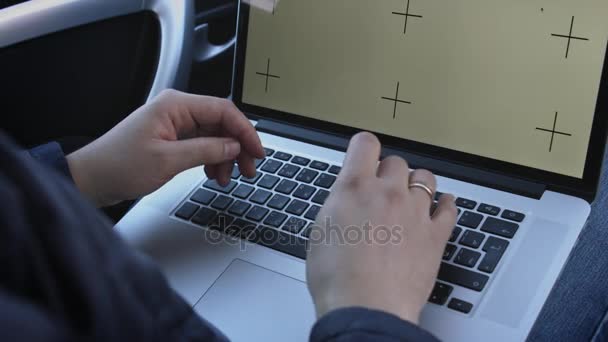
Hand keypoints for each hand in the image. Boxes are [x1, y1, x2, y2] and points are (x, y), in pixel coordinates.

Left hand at [66, 90, 263, 206]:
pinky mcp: (172, 138)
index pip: (223, 110)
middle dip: (237, 146)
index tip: (257, 151)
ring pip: (215, 135)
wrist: (92, 179)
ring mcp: (175, 124)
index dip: (245, 131)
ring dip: (225, 156)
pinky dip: (212, 158)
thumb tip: (233, 146)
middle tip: (248, 169)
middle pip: (222, 123)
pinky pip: (203, 144)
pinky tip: (213, 173)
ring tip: (227, 177)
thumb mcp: (168, 160)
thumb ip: (206, 150)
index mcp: (175, 105)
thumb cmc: (118, 165)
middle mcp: (176, 110)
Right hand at [306, 132, 457, 323]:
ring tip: (409, 198)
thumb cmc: (337, 278)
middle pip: (396, 162)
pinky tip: (440, 208)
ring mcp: (415, 212)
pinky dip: (445, 205)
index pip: (365, 144)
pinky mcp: (435, 235)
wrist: (366, 308)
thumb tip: (346, 196)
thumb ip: (339, 204)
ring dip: (416, 184)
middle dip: (388, 173)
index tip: (364, 156)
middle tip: (380, 192)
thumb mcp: (321, 231)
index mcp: (354, 188)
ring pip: (425, 178)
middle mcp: (388, 193)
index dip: (364, 149)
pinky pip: (449, 207)